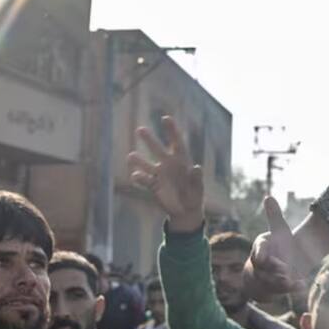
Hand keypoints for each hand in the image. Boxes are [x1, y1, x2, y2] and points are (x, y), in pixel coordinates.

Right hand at [128, 116, 204, 232]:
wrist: (185, 210)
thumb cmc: (195, 196)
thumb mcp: (198, 188)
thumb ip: (197, 178)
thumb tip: (197, 167)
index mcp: (181, 161)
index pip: (177, 142)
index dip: (172, 130)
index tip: (166, 118)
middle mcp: (168, 164)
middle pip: (157, 148)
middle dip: (149, 139)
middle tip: (140, 129)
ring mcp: (159, 174)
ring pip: (145, 163)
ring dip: (138, 160)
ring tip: (131, 156)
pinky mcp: (152, 185)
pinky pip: (143, 179)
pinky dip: (139, 177)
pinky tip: (135, 176)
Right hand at [245, 197, 297, 295]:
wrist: (277, 266)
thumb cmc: (277, 244)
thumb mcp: (278, 230)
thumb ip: (274, 216)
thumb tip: (268, 196)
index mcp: (260, 250)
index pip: (257, 253)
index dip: (260, 255)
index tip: (262, 257)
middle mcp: (261, 266)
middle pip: (263, 270)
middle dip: (273, 269)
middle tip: (284, 268)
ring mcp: (269, 279)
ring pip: (272, 282)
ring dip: (282, 282)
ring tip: (292, 279)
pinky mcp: (278, 289)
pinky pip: (283, 291)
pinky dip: (293, 288)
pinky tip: (302, 285)